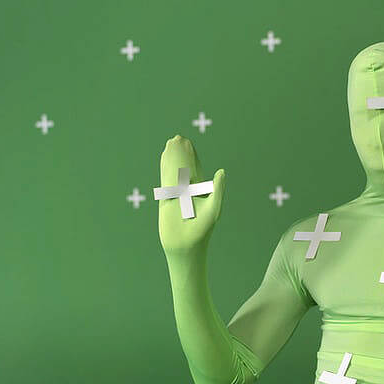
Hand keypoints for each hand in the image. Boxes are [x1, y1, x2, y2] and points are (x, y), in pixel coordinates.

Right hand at [157, 135, 225, 255]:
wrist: (186, 245)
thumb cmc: (203, 229)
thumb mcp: (214, 208)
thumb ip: (217, 189)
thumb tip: (221, 171)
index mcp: (200, 192)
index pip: (197, 169)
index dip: (193, 156)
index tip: (189, 143)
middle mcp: (188, 192)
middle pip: (184, 167)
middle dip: (182, 153)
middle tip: (178, 138)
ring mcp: (176, 195)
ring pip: (173, 172)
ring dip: (172, 158)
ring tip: (169, 144)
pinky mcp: (166, 201)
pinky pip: (165, 181)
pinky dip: (164, 169)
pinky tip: (162, 160)